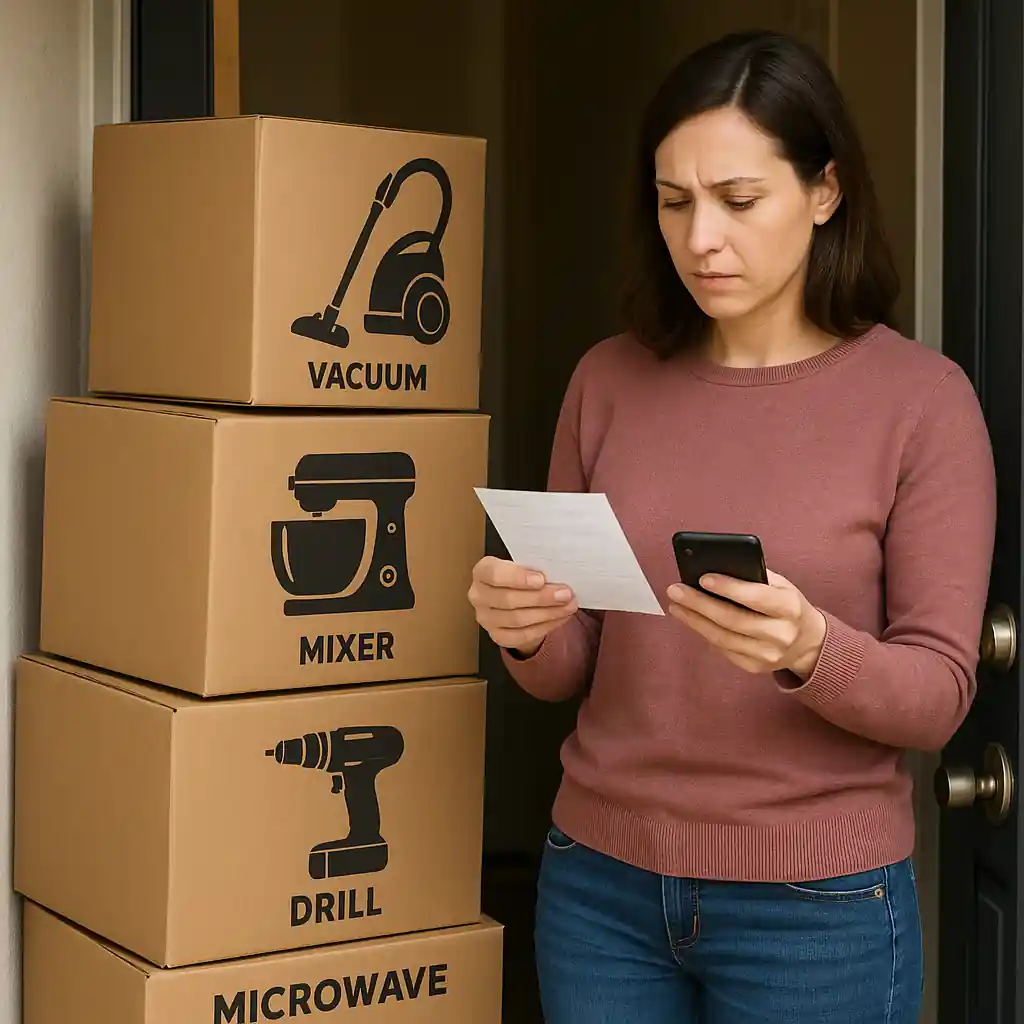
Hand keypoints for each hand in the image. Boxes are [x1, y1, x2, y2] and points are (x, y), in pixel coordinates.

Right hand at [468, 556, 577, 657]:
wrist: (518, 597)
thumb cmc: (522, 576)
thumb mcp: (525, 564)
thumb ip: (535, 567)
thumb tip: (558, 572)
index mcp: (482, 571)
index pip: (495, 574)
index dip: (518, 577)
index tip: (541, 579)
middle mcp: (478, 595)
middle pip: (508, 600)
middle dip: (541, 598)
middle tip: (565, 594)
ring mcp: (486, 618)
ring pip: (517, 620)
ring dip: (548, 613)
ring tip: (568, 605)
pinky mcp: (498, 636)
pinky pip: (523, 636)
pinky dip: (545, 627)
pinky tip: (560, 617)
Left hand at [666, 570, 825, 678]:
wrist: (808, 643)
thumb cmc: (787, 606)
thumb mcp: (782, 586)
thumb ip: (754, 577)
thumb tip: (713, 569)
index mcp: (789, 607)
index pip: (756, 597)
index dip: (729, 587)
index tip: (702, 577)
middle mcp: (781, 634)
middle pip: (732, 619)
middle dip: (699, 604)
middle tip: (675, 590)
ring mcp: (768, 654)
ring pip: (722, 638)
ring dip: (694, 620)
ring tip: (676, 605)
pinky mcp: (755, 667)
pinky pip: (723, 649)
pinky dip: (704, 632)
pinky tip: (690, 619)